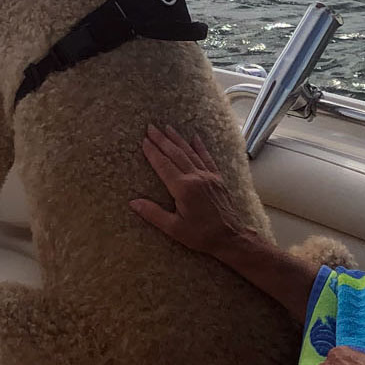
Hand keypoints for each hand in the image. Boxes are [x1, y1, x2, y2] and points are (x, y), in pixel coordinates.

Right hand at [130, 125, 253, 256]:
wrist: (230, 237)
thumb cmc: (201, 235)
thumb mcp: (174, 228)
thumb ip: (153, 213)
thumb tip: (133, 202)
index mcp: (183, 189)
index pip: (164, 166)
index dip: (153, 152)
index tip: (144, 140)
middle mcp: (196, 178)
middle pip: (176, 154)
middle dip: (162, 140)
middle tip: (151, 127)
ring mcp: (208, 176)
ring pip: (190, 153)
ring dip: (178, 139)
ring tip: (168, 127)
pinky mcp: (217, 179)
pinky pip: (207, 158)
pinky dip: (200, 147)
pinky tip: (195, 137)